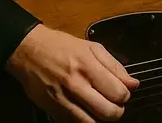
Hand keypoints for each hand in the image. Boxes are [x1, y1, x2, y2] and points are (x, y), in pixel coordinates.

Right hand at [6, 24, 139, 121]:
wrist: (28, 50)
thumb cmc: (61, 46)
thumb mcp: (92, 47)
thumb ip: (115, 66)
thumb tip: (133, 83)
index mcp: (88, 66)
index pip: (118, 93)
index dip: (125, 95)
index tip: (123, 93)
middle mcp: (76, 85)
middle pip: (108, 112)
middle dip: (117, 111)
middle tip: (115, 104)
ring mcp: (63, 100)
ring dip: (102, 119)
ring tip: (102, 109)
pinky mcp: (52, 110)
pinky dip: (85, 120)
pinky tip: (86, 110)